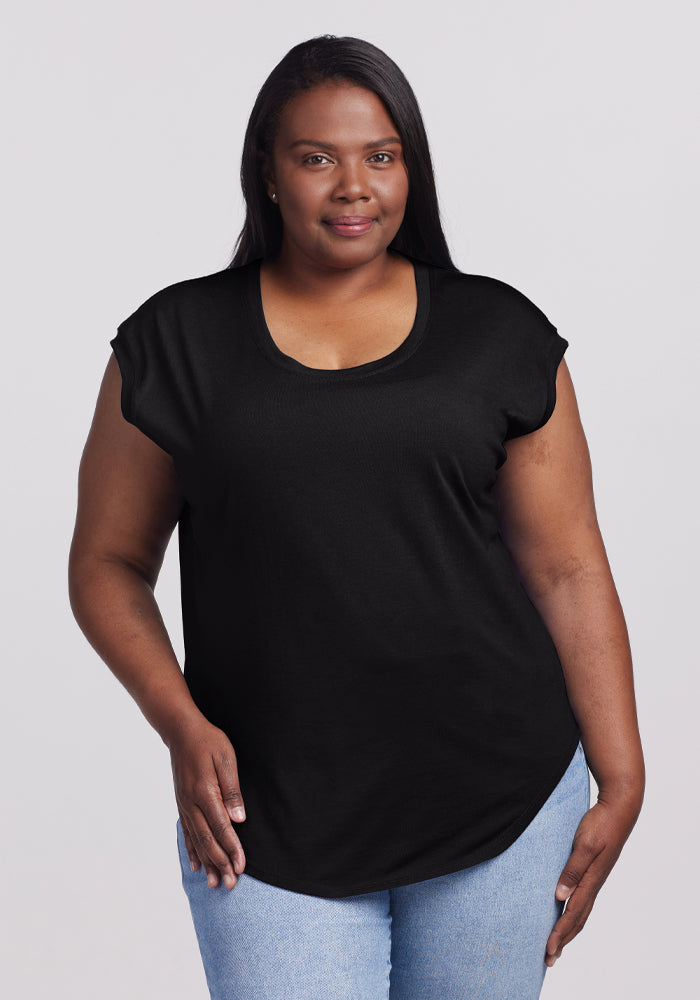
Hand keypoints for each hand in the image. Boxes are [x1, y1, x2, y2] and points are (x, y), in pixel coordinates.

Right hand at [169, 716, 246, 889]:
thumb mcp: (226, 758)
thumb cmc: (208, 741)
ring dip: (208, 863)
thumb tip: (238, 819)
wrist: (181, 732)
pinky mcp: (182, 804)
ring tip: (217, 883)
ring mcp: (184, 805)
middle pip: (208, 840)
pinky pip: (187, 832)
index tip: (241, 866)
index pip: (221, 828)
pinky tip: (197, 866)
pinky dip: (192, 851)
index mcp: (204, 791)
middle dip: (221, 863)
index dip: (232, 849)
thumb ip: (231, 789)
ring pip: (197, 841)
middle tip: (232, 883)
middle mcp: (191, 803)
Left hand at [545, 792, 642, 966]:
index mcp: (591, 880)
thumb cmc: (600, 824)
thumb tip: (559, 896)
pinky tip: (567, 916)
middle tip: (548, 959)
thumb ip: (572, 870)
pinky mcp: (594, 873)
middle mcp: (594, 884)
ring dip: (568, 931)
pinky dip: (574, 916)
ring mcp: (595, 879)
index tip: (548, 949)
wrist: (619, 810)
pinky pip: (583, 901)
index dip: (559, 933)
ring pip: (581, 913)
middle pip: (577, 920)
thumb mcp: (585, 844)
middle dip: (562, 940)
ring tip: (557, 946)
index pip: (572, 914)